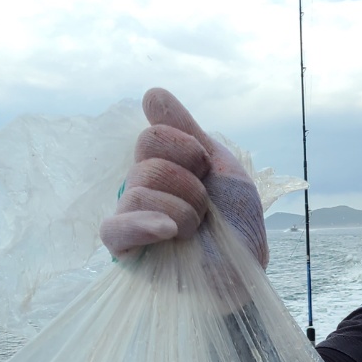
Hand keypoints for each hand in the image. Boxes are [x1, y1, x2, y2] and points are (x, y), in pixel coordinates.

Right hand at [99, 89, 268, 267]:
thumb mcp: (219, 165)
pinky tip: (170, 231)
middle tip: (206, 208)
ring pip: (136, 190)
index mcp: (158, 168)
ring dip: (183, 208)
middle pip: (145, 160)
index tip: (208, 171)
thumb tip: (152, 92)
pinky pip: (114, 229)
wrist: (247, 269)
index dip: (188, 149)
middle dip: (189, 183)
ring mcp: (130, 220)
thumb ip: (186, 130)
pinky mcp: (127, 253)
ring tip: (197, 229)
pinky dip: (144, 224)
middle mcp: (139, 190)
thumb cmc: (236, 222)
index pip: (152, 135)